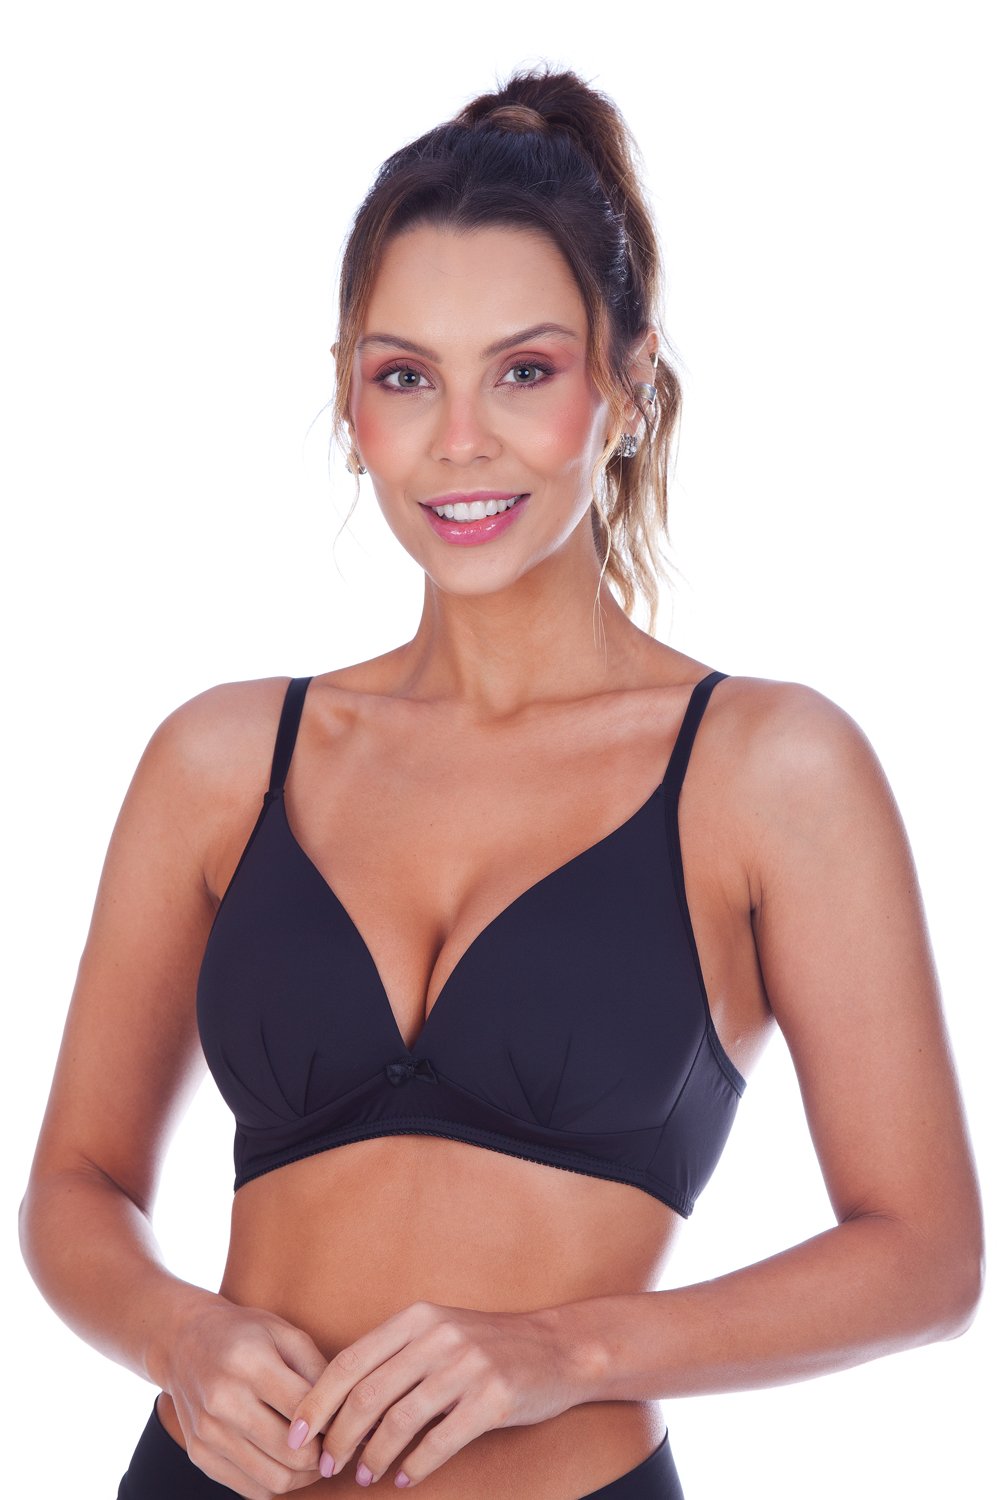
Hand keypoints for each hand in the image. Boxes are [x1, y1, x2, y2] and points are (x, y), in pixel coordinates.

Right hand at [164, 1294, 330, 1498]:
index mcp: (249, 1363)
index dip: (333, 1422)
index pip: (304, 1410)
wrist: (184, 1341)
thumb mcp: (285, 1333)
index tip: (347, 1421)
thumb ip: (318, 1369)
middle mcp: (223, 1400)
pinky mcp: (199, 1454)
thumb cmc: (244, 1333)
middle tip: (336, 1446)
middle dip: (322, 1456)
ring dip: (303, 1477)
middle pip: (291, 1453)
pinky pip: (249, 1489)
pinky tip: (286, 1463)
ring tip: (315, 1459)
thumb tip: (346, 1412)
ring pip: (272, 1480)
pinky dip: (275, 1483)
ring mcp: (207, 1432)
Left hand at [286, 1299, 595, 1487]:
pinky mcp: (493, 1396)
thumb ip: (395, 1358)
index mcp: (417, 1317)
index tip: (296, 1435)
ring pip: (399, 1420)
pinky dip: (414, 1466)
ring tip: (364, 1476)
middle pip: (367, 1394)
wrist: (558, 1348)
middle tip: (325, 1467)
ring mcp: (467, 1365)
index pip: (350, 1361)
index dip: (317, 1402)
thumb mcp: (439, 1333)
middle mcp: (438, 1336)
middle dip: (337, 1437)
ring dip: (374, 1457)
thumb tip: (338, 1406)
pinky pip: (440, 1441)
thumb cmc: (488, 1346)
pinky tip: (405, 1479)